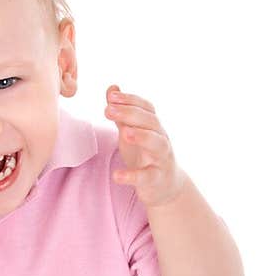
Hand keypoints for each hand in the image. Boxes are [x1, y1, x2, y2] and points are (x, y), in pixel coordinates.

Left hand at [104, 86, 185, 207]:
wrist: (166, 187)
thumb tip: (112, 88)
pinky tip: (117, 175)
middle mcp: (161, 139)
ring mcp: (161, 159)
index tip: (112, 96)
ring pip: (157, 144)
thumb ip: (122, 114)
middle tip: (108, 110)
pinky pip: (147, 176)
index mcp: (154, 127)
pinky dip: (132, 175)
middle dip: (130, 113)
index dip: (131, 100)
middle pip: (151, 121)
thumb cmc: (147, 156)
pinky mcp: (157, 179)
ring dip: (142, 136)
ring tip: (124, 133)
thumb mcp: (132, 133)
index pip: (146, 108)